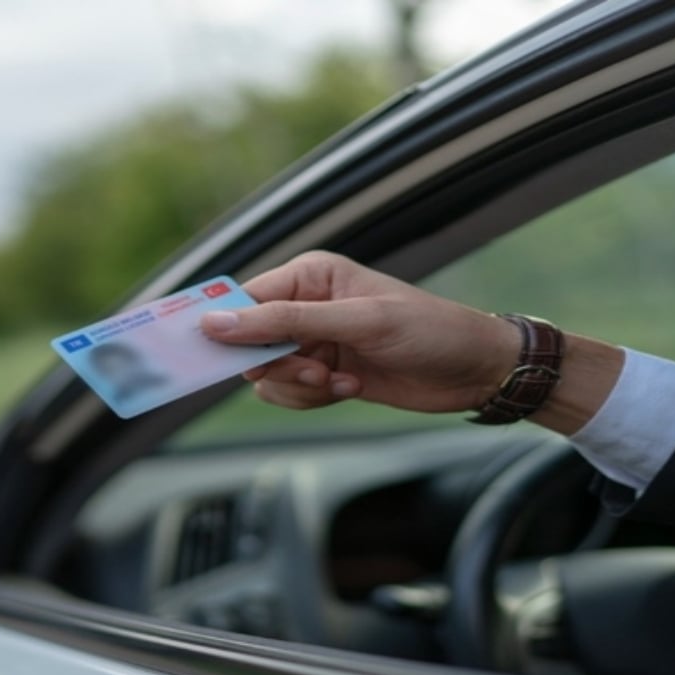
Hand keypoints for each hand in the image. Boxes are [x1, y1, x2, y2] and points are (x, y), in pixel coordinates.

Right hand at [199, 251, 620, 432]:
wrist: (476, 370)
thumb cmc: (429, 330)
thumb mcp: (359, 322)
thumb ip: (286, 323)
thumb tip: (218, 323)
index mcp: (308, 275)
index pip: (243, 299)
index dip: (222, 327)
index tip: (197, 353)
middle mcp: (304, 305)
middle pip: (248, 343)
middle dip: (275, 365)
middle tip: (314, 371)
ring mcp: (313, 341)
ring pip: (266, 376)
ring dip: (299, 387)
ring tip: (340, 380)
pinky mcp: (324, 373)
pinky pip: (289, 393)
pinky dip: (313, 398)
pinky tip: (352, 387)